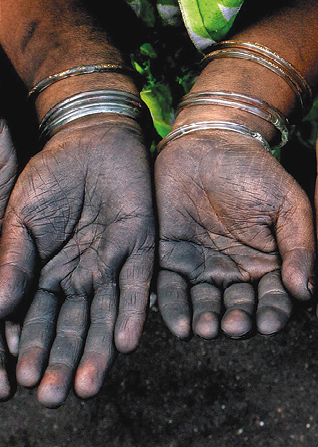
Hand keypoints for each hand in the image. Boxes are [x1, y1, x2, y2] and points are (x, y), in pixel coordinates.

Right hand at [0, 117, 154, 407]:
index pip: (35, 319)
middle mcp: (78, 279)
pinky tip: (125, 342)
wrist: (90, 141)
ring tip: (87, 385)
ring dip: (97, 351)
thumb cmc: (49, 175)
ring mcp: (110, 268)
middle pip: (70, 328)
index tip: (20, 379)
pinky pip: (135, 288)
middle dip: (62, 362)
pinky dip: (131, 313)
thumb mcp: (20, 216)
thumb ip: (13, 261)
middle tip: (55, 397)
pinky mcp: (140, 253)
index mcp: (46, 273)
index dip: (28, 348)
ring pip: (104, 318)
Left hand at [155, 130, 314, 339]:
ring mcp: (199, 266)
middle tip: (233, 326)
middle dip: (235, 322)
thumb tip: (305, 292)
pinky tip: (177, 322)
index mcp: (265, 264)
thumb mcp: (287, 204)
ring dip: (203, 320)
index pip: (273, 299)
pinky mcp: (168, 257)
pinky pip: (169, 286)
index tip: (269, 323)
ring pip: (202, 304)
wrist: (207, 143)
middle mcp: (232, 271)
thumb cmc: (253, 171)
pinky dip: (172, 306)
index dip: (273, 314)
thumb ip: (299, 246)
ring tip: (203, 329)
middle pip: (236, 308)